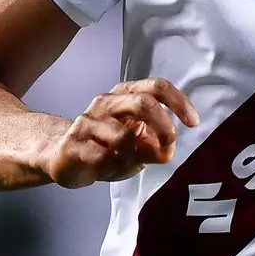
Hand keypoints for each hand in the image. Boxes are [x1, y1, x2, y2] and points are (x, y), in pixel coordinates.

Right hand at [42, 78, 199, 187]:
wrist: (61, 158)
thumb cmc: (106, 147)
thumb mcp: (138, 146)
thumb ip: (156, 145)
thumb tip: (166, 151)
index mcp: (125, 95)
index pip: (157, 87)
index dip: (179, 102)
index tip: (193, 122)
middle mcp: (106, 103)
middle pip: (144, 104)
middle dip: (164, 128)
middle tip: (168, 147)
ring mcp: (87, 122)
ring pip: (124, 137)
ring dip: (133, 157)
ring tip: (124, 162)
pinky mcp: (72, 144)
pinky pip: (103, 158)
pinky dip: (113, 168)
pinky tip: (106, 168)